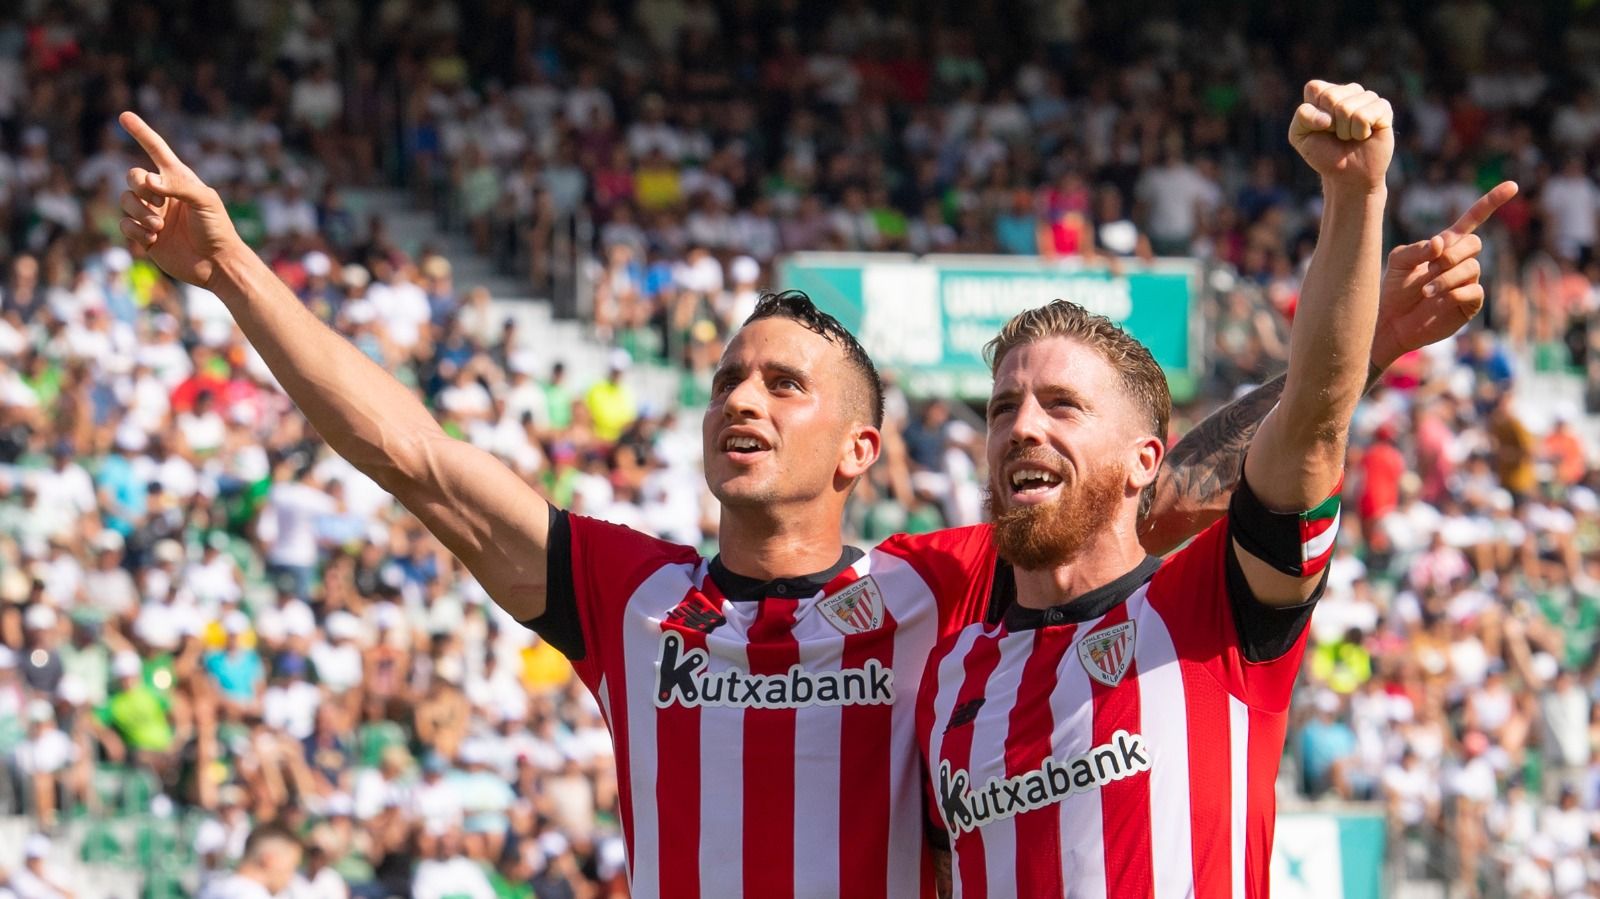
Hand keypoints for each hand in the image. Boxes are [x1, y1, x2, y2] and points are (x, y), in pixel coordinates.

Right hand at [118, 111, 242, 289]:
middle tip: (156, 200)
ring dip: (139, 212)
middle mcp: (162, 195)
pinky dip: (135, 230)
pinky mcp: (145, 236)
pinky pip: (125, 225)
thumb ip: (178, 186)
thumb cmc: (217, 229)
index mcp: (178, 180)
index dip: (141, 133)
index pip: (156, 150)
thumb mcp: (205, 201)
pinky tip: (153, 239)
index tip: (125, 116)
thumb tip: (148, 182)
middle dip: (138, 185)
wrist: (217, 264)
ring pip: (126, 201)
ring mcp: (152, 215)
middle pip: (132, 176)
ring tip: (159, 226)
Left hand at [1289, 81, 1394, 190]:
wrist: (1347, 174)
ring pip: (1347, 108)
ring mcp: (1368, 97)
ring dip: (1345, 131)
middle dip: (1330, 124)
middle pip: (1330, 97)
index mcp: (1326, 91)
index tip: (1320, 128)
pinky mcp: (1383, 108)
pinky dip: (1360, 132)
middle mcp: (1348, 90)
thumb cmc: (1324, 153)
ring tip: (1351, 136)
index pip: (1314, 89)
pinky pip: (1364, 116)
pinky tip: (1364, 136)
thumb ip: (1302, 117)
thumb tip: (1328, 118)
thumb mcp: (1299, 135)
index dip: (1312, 115)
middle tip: (1337, 134)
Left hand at [1372, 181, 1518, 367]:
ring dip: (1446, 278)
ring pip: (1472, 268)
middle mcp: (1460, 261)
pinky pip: (1474, 291)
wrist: (1390, 322)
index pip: (1472, 220)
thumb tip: (1441, 242)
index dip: (1491, 203)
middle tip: (1430, 267)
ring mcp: (1467, 282)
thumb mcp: (1398, 262)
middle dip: (1452, 254)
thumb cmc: (1393, 289)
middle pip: (1474, 244)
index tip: (1512, 185)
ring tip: (1426, 290)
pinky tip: (1439, 299)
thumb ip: (1417, 248)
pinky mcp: (1469, 304)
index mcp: (1446, 246)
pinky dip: (1456, 293)